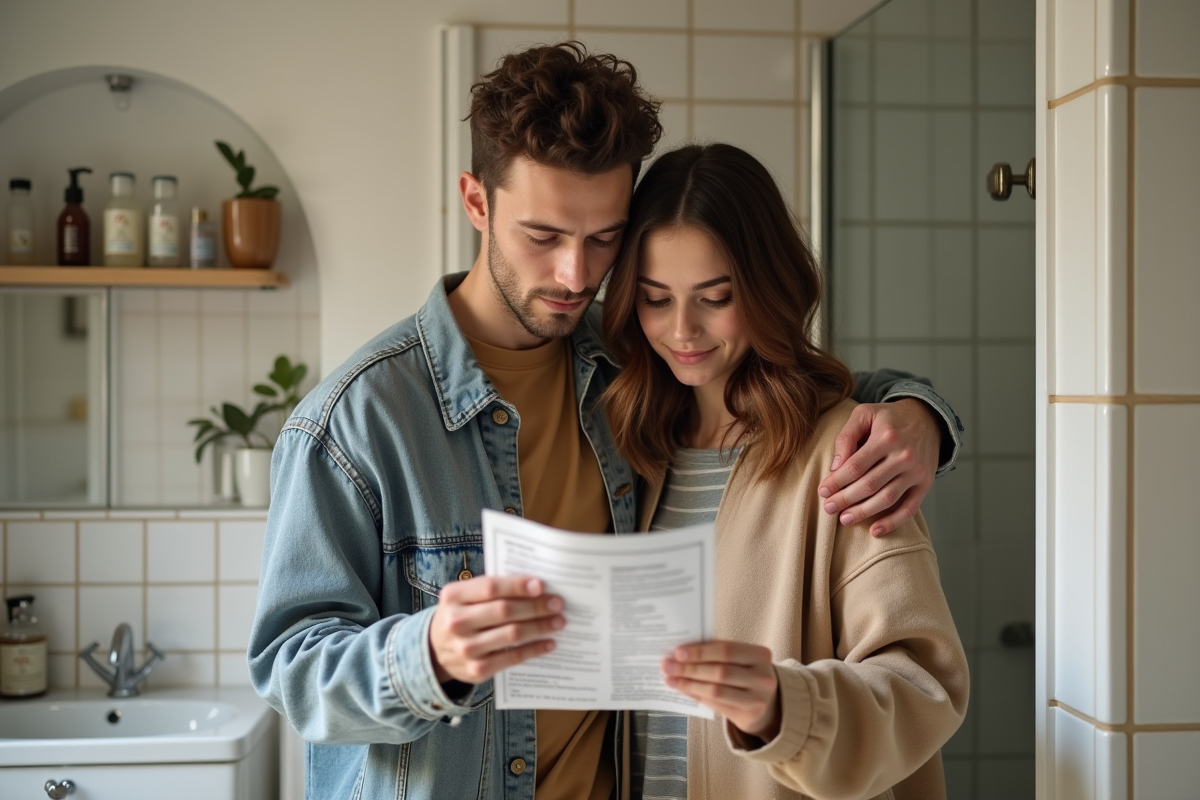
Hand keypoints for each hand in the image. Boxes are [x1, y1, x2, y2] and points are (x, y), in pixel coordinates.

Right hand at [428, 575, 563, 684]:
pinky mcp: (476, 670)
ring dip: (540, 627)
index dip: (518, 586)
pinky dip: (534, 649)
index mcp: (454, 597)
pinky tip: (548, 643)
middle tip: (558, 604)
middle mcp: (457, 622)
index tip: (541, 585)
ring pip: (512, 634)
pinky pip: (512, 657)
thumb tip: (535, 586)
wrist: (434, 652)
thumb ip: (491, 589)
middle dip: (535, 606)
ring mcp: (466, 648)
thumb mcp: (464, 597)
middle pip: (504, 611)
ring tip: (558, 622)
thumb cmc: (460, 616)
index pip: (491, 587)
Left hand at [662, 641, 780, 739]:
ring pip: (715, 690)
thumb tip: (682, 653)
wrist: (768, 703)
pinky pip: (714, 704)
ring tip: (670, 678)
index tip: (678, 652)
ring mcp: (757, 699)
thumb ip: (718, 653)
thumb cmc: (747, 673)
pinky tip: (682, 689)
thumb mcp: (742, 659)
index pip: (726, 651)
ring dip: (688, 684)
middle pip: (719, 672)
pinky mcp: (747, 716)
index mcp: (761, 655)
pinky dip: (695, 695)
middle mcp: (763, 678)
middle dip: (689, 668)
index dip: (700, 652)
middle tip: (667, 665)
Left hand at [818, 398, 939, 536]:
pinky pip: (909, 508)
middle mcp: (904, 455)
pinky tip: (874, 531)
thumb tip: (836, 466)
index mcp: (887, 437)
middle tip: (828, 508)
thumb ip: (847, 436)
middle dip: (845, 499)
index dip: (837, 481)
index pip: (856, 466)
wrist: (926, 419)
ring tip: (844, 519)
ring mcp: (917, 472)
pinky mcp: (925, 484)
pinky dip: (892, 522)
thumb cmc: (888, 418)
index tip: (822, 491)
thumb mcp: (864, 414)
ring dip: (863, 512)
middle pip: (869, 485)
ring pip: (886, 499)